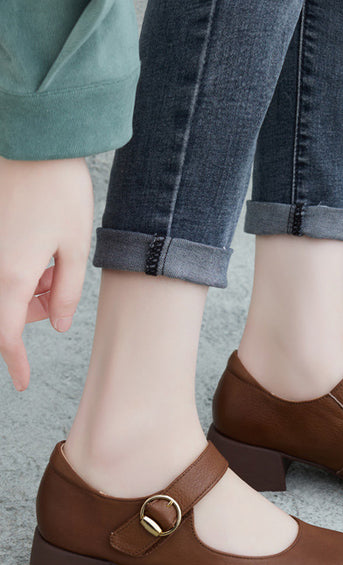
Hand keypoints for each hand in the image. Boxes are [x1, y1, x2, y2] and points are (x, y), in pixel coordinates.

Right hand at [0, 155, 93, 391]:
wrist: (36, 141)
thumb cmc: (59, 192)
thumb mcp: (74, 248)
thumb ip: (65, 293)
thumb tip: (58, 324)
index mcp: (11, 275)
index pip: (6, 336)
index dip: (15, 363)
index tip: (23, 383)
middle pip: (5, 313)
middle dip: (31, 315)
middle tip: (57, 289)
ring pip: (2, 291)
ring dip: (26, 292)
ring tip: (54, 262)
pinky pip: (1, 268)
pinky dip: (20, 272)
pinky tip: (41, 250)